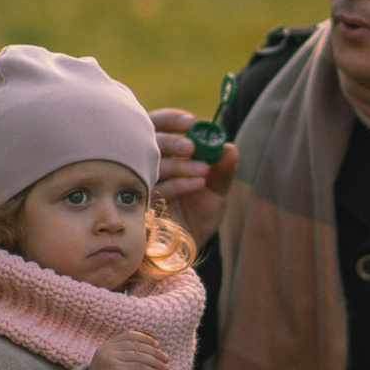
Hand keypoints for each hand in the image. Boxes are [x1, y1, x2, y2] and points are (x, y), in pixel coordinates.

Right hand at [86, 323, 170, 369]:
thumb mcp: (121, 367)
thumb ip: (132, 358)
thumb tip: (155, 351)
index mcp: (107, 347)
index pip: (129, 336)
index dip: (145, 339)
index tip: (157, 345)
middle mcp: (107, 351)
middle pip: (136, 347)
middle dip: (154, 353)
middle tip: (166, 360)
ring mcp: (110, 359)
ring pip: (140, 357)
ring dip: (156, 363)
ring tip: (166, 369)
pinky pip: (140, 368)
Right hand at [150, 109, 236, 245]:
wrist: (186, 250)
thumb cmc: (197, 216)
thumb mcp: (216, 191)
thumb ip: (223, 170)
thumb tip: (230, 148)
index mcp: (161, 156)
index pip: (155, 126)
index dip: (170, 120)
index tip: (190, 122)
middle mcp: (145, 168)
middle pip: (146, 144)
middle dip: (171, 141)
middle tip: (191, 146)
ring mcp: (139, 187)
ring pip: (153, 167)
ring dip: (180, 165)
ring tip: (203, 170)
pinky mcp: (139, 208)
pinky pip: (156, 190)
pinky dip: (180, 184)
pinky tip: (198, 184)